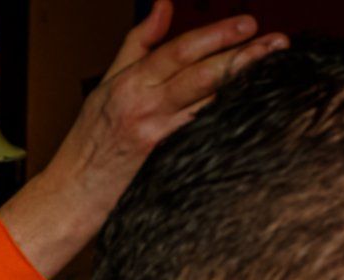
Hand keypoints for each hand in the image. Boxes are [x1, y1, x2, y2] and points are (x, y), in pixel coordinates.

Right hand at [0, 1, 286, 279]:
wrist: (68, 196)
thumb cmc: (87, 145)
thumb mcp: (107, 85)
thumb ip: (138, 43)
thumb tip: (162, 5)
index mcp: (128, 83)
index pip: (178, 50)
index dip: (215, 36)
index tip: (247, 25)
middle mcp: (141, 105)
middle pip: (197, 72)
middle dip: (239, 54)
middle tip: (275, 42)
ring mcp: (152, 132)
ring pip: (205, 101)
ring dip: (241, 84)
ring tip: (274, 69)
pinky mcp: (160, 158)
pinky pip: (198, 131)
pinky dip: (224, 117)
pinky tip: (251, 109)